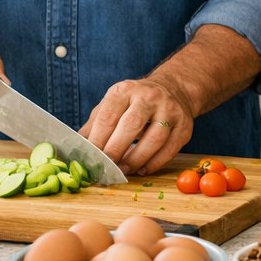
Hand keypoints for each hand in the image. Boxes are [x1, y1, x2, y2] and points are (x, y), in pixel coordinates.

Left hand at [80, 77, 196, 176]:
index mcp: (125, 90)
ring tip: (123, 171)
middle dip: (116, 150)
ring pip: (155, 138)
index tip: (89, 159)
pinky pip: (170, 149)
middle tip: (106, 168)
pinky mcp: (185, 125)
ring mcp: (170, 110)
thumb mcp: (112, 104)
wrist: (173, 90)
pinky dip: (155, 163)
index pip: (108, 116)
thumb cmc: (134, 102)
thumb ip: (94, 125)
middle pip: (132, 125)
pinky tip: (142, 170)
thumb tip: (75, 149)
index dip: (97, 140)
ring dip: (137, 159)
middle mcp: (149, 97)